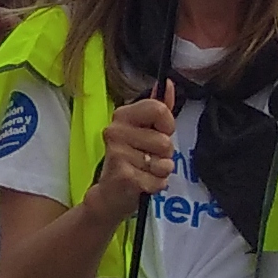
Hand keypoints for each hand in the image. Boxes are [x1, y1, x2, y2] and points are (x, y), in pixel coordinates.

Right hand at [94, 89, 177, 207]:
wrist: (109, 194)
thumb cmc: (131, 160)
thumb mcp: (144, 130)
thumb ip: (158, 107)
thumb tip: (167, 83)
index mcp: (122, 116)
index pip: (159, 109)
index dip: (167, 125)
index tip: (159, 133)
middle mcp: (115, 131)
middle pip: (166, 140)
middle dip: (165, 154)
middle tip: (147, 158)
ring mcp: (118, 154)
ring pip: (165, 163)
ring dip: (160, 171)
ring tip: (144, 171)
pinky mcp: (125, 177)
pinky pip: (160, 180)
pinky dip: (156, 185)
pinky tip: (141, 183)